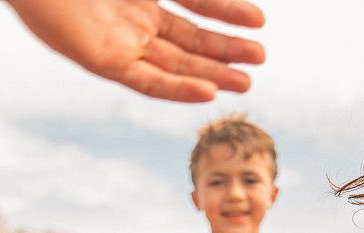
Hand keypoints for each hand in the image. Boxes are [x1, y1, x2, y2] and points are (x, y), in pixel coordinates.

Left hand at [6, 0, 264, 101]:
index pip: (197, 3)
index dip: (228, 11)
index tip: (259, 20)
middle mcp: (135, 19)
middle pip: (189, 41)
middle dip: (226, 51)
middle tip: (260, 62)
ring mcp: (121, 42)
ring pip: (175, 65)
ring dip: (211, 74)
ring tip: (246, 83)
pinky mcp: (103, 62)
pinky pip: (147, 81)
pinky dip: (176, 88)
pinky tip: (207, 92)